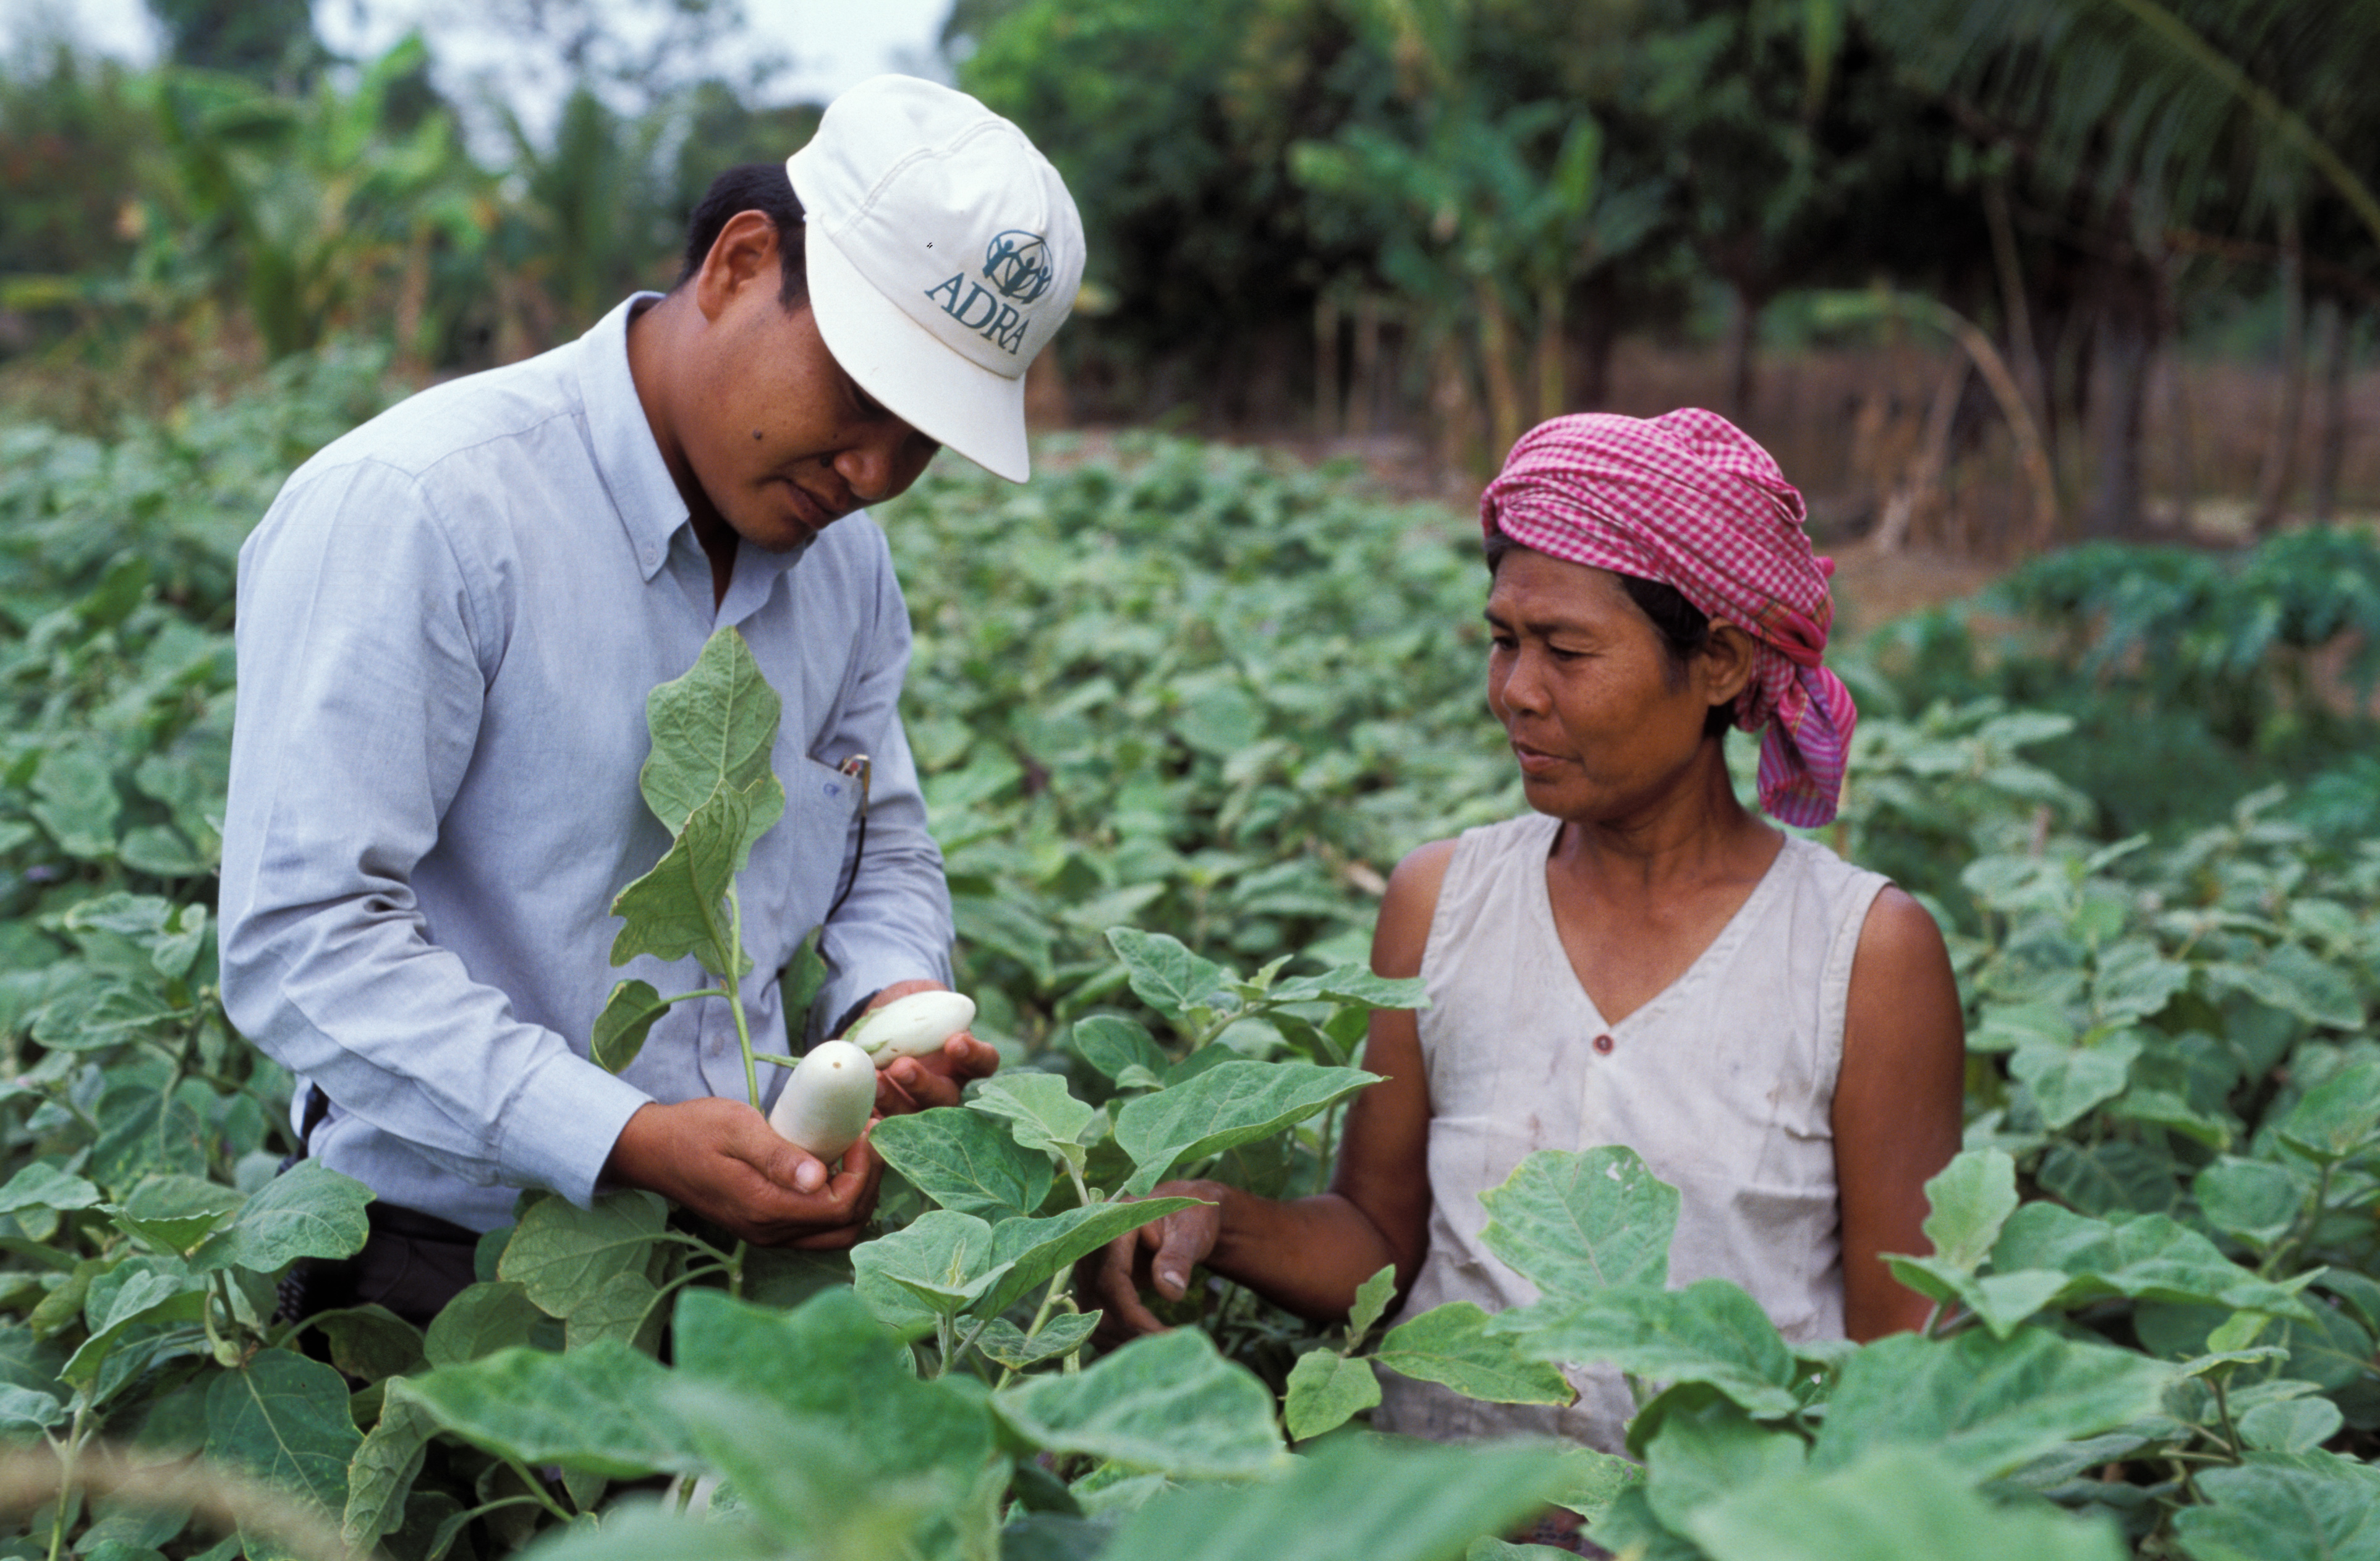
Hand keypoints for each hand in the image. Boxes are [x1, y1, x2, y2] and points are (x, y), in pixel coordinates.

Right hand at [604, 1096, 882, 1247]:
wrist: (654, 1152)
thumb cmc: (694, 1131)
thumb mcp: (737, 1128)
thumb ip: (778, 1155)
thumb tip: (820, 1178)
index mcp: (765, 1208)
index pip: (841, 1207)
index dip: (865, 1171)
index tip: (863, 1131)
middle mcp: (769, 1232)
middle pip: (847, 1226)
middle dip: (869, 1183)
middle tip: (867, 1140)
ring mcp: (767, 1235)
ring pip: (835, 1233)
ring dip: (856, 1194)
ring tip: (856, 1151)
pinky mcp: (764, 1227)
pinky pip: (816, 1228)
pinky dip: (836, 1202)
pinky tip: (834, 1166)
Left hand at [861, 978, 1000, 1113]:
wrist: (870, 1025)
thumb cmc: (905, 1009)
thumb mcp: (918, 996)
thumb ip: (930, 998)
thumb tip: (935, 1000)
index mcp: (963, 1060)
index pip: (984, 1063)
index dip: (975, 1055)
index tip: (956, 1041)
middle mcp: (945, 1088)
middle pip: (946, 1098)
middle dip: (924, 1083)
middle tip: (902, 1066)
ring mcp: (914, 1106)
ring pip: (912, 1115)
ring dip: (893, 1102)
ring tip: (875, 1081)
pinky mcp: (884, 1115)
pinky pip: (882, 1127)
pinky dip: (871, 1124)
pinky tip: (861, 1117)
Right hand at [1078, 1180, 1225, 1345]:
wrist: (1181, 1215)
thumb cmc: (1188, 1219)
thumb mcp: (1191, 1231)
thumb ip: (1179, 1257)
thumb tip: (1170, 1293)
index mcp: (1112, 1228)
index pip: (1111, 1281)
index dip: (1133, 1316)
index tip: (1165, 1337)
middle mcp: (1091, 1250)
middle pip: (1098, 1304)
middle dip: (1131, 1335)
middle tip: (1171, 1350)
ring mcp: (1089, 1271)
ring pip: (1093, 1319)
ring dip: (1124, 1343)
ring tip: (1163, 1352)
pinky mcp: (1094, 1288)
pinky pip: (1096, 1322)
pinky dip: (1119, 1341)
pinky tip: (1147, 1349)